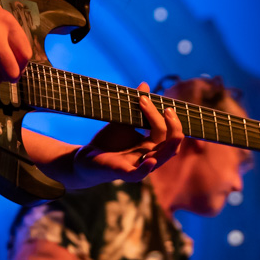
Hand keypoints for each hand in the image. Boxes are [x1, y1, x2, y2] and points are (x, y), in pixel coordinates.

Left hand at [68, 82, 183, 188]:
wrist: (86, 158)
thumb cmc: (108, 142)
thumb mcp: (123, 121)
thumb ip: (135, 107)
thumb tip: (144, 84)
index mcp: (151, 146)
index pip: (166, 132)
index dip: (163, 117)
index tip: (146, 97)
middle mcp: (149, 157)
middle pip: (170, 145)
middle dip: (173, 127)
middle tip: (167, 109)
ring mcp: (137, 166)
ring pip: (160, 159)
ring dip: (168, 144)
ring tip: (170, 127)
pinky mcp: (122, 173)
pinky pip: (138, 175)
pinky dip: (146, 169)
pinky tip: (150, 159)